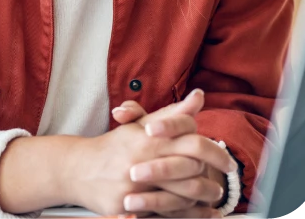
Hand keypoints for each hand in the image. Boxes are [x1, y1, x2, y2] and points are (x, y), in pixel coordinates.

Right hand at [58, 91, 235, 218]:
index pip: (188, 140)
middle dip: (212, 176)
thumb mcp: (141, 125)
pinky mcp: (126, 206)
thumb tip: (198, 97)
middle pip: (188, 169)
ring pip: (179, 195)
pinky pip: (163, 215)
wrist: (76, 168)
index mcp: (146, 138)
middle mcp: (141, 160)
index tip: (227, 159)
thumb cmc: (113, 146)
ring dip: (202, 198)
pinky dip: (187, 216)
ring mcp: (133, 185)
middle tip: (226, 179)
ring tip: (216, 197)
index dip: (212, 150)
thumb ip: (171, 115)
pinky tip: (202, 215)